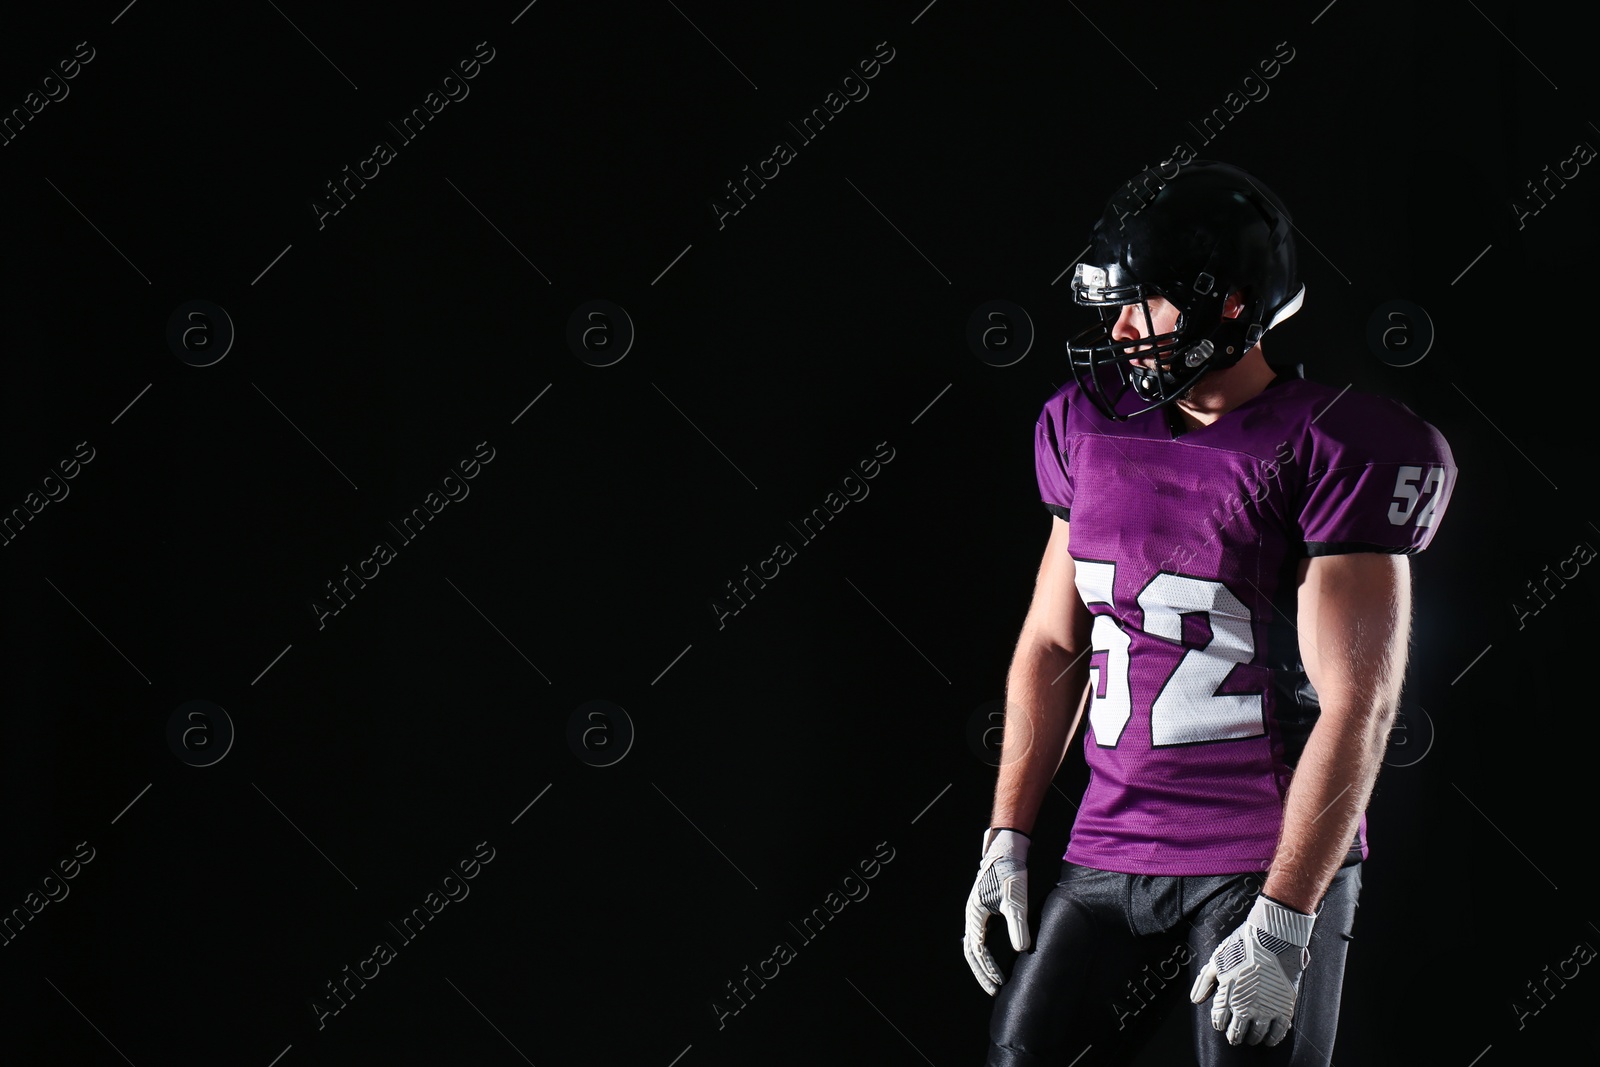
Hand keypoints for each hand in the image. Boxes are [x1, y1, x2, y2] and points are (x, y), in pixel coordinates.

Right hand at [962, 827, 1030, 994]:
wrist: (1006, 850)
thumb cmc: (1008, 872)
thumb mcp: (1015, 900)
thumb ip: (1018, 925)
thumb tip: (1021, 949)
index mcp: (974, 915)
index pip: (977, 950)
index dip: (987, 969)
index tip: (998, 984)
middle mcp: (972, 916)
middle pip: (971, 951)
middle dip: (982, 973)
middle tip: (994, 990)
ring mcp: (977, 913)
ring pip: (974, 945)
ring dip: (983, 964)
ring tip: (994, 980)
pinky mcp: (984, 910)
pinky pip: (981, 936)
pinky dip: (986, 951)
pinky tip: (995, 958)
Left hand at [1189, 894, 1315, 1045]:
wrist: (1273, 938)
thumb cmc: (1242, 946)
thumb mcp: (1217, 960)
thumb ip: (1204, 981)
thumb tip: (1195, 1000)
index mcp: (1227, 995)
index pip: (1219, 1019)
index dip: (1219, 1023)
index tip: (1221, 1025)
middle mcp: (1245, 1006)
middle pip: (1237, 1031)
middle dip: (1234, 1036)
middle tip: (1235, 1038)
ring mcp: (1266, 1008)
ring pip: (1257, 1034)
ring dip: (1253, 1039)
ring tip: (1251, 1040)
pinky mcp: (1284, 1007)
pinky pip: (1279, 1030)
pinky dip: (1274, 1038)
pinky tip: (1270, 1040)